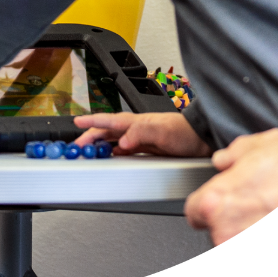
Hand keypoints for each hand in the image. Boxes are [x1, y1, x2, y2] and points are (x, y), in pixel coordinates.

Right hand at [72, 111, 212, 156]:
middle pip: (106, 131)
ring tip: (87, 151)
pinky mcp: (146, 148)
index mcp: (136, 121)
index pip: (108, 120)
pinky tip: (110, 156)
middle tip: (76, 146)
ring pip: (113, 139)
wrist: (201, 139)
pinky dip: (112, 152)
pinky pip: (123, 149)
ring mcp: (139, 138)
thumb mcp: (163, 130)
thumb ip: (141, 133)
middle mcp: (135, 128)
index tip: (77, 122)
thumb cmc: (185, 132)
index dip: (92, 122)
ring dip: (99, 144)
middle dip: (89, 136)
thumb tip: (122, 141)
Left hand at [183, 128, 277, 245]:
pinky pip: (261, 252)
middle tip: (262, 204)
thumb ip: (231, 156)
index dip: (209, 205)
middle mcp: (228, 234)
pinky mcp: (271, 266)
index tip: (223, 203)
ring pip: (241, 241)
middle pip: (220, 233)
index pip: (194, 213)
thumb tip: (223, 162)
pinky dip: (268, 236)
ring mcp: (251, 247)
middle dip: (237, 221)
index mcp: (215, 203)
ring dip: (255, 230)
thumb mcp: (259, 144)